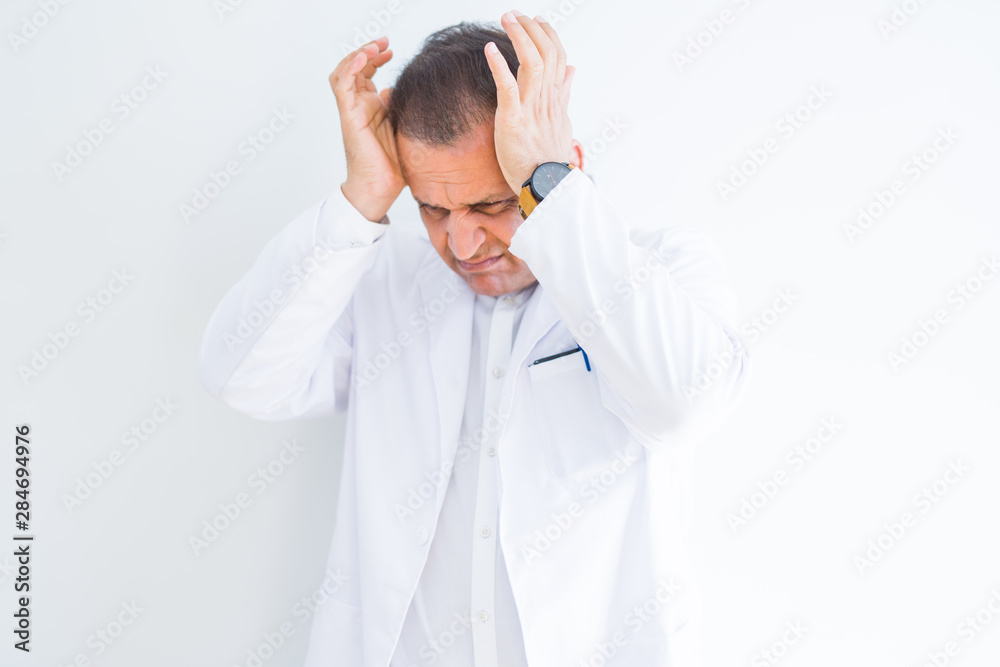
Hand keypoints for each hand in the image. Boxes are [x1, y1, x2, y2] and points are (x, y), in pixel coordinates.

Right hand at [329, 36, 403, 221]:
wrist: (380, 189)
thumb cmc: (390, 165)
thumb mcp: (400, 128)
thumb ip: (398, 108)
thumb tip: (397, 90)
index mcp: (370, 107)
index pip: (366, 73)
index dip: (376, 58)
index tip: (391, 50)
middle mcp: (359, 106)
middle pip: (354, 68)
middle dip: (367, 50)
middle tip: (384, 42)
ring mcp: (352, 111)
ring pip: (344, 73)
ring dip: (357, 56)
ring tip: (373, 48)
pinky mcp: (349, 118)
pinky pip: (343, 88)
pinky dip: (350, 70)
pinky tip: (363, 59)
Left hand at [484, 11, 575, 194]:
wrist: (546, 185)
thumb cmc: (549, 156)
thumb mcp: (561, 121)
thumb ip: (564, 93)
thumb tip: (572, 70)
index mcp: (556, 99)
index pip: (558, 56)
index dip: (548, 35)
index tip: (537, 20)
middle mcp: (546, 99)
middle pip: (546, 53)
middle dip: (531, 29)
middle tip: (515, 14)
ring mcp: (531, 108)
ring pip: (532, 62)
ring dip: (518, 37)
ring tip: (506, 19)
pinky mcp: (512, 119)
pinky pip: (507, 87)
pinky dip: (499, 66)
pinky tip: (490, 49)